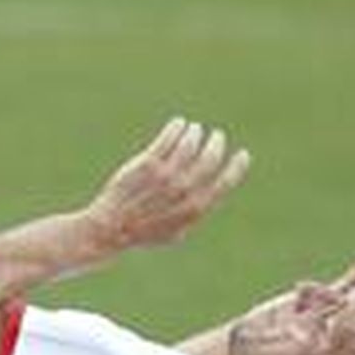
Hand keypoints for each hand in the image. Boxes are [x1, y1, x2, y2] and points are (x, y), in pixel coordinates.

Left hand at [89, 117, 249, 253]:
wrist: (112, 227)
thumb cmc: (143, 232)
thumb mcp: (176, 232)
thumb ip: (194, 213)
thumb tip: (208, 197)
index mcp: (195, 208)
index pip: (225, 183)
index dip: (237, 167)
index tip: (242, 153)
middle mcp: (182, 190)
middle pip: (209, 159)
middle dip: (216, 144)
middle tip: (216, 136)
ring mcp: (164, 176)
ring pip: (188, 144)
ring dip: (195, 133)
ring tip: (194, 128)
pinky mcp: (146, 163)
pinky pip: (166, 139)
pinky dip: (176, 128)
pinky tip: (178, 123)